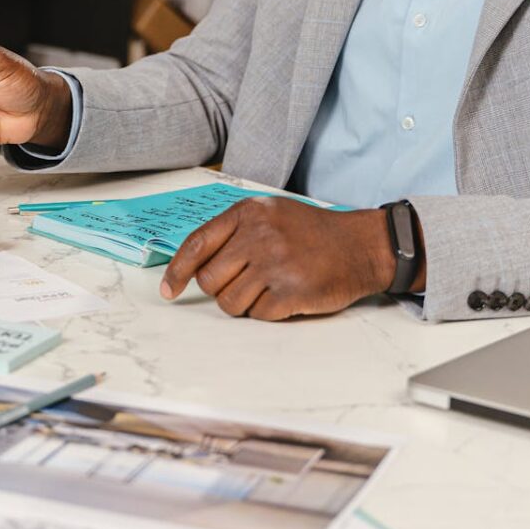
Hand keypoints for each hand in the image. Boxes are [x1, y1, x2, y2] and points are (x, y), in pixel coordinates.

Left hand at [160, 197, 401, 320]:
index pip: (196, 244)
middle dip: (221, 288)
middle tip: (246, 282)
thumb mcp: (269, 214)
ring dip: (244, 303)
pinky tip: (285, 296)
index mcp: (247, 213)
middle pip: (209, 280)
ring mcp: (275, 264)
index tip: (168, 290)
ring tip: (268, 288)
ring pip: (229, 303)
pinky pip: (257, 315)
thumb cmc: (310, 233)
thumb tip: (191, 265)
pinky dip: (267, 312)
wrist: (361, 246)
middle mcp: (258, 236)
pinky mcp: (292, 291)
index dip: (177, 271)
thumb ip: (232, 232)